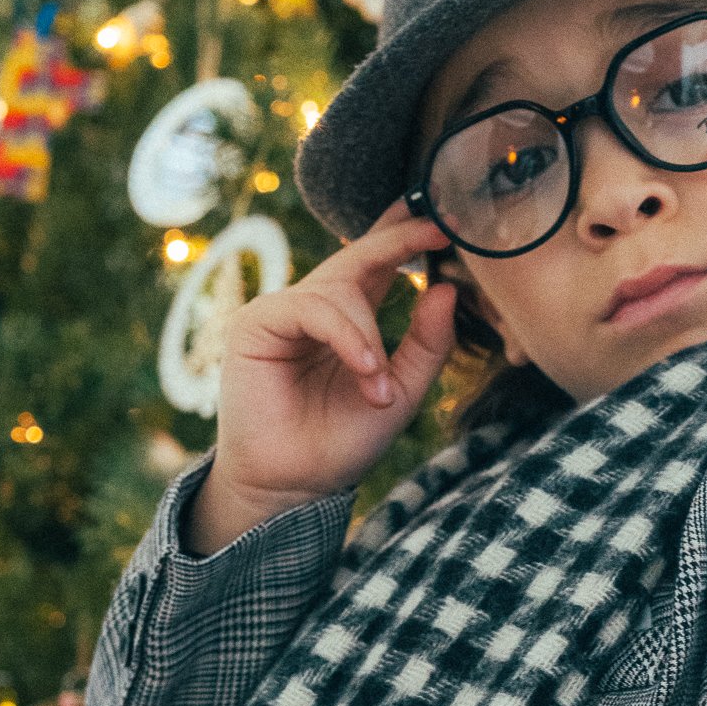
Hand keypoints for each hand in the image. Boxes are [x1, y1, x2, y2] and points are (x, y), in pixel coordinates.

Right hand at [208, 193, 456, 507]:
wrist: (295, 485)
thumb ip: (427, 343)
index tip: (450, 220)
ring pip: (340, 290)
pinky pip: (312, 308)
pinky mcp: (256, 323)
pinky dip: (345, 337)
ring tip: (378, 388)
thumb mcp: (401, 390)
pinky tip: (364, 370)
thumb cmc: (342, 441)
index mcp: (349, 318)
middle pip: (359, 254)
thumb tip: (447, 287)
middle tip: (438, 227)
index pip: (378, 262)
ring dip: (369, 338)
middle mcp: (315, 307)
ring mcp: (283, 311)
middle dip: (399, 239)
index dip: (409, 237)